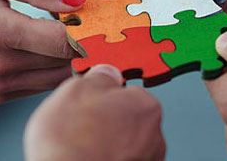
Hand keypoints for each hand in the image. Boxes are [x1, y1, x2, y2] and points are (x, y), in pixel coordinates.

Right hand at [0, 0, 86, 102]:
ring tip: (54, 27)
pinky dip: (49, 66)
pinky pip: (41, 84)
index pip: (64, 41)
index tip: (91, 12)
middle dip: (79, 40)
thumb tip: (77, 1)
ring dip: (65, 54)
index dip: (85, 28)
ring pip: (57, 76)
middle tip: (76, 16)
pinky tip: (38, 44)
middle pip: (65, 61)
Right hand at [24, 65, 165, 160]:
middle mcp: (154, 134)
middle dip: (108, 121)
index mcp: (145, 105)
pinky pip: (122, 159)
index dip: (104, 96)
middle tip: (81, 125)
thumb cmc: (71, 141)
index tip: (90, 101)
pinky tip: (89, 157)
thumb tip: (105, 74)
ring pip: (126, 143)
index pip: (128, 91)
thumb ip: (99, 78)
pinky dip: (109, 158)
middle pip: (129, 119)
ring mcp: (147, 159)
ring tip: (82, 146)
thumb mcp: (75, 89)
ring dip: (109, 143)